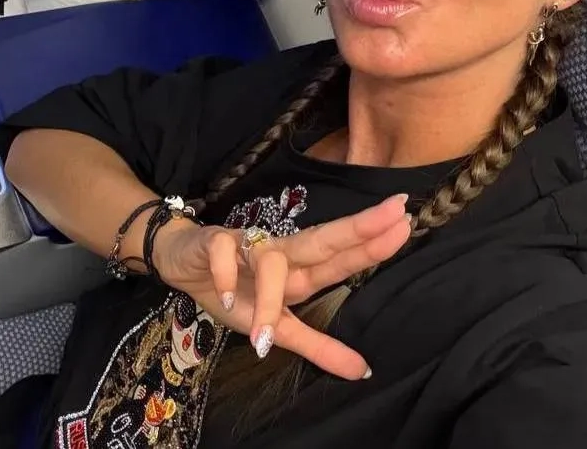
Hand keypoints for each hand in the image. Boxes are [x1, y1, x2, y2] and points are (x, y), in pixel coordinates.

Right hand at [151, 194, 410, 379]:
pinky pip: (225, 253)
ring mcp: (248, 244)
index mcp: (300, 271)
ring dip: (268, 297)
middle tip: (395, 215)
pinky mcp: (215, 241)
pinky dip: (226, 276)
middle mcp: (281, 253)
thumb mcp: (276, 327)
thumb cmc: (235, 291)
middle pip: (322, 240)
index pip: (341, 257)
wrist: (181, 263)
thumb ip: (318, 346)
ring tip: (261, 335)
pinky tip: (227, 297)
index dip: (372, 243)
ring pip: (270, 260)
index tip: (406, 222)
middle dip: (358, 230)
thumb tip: (364, 371)